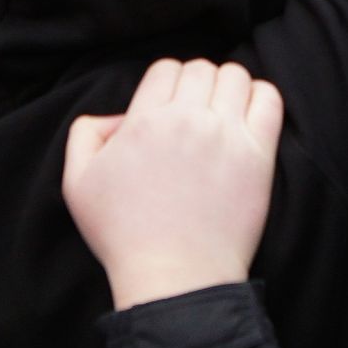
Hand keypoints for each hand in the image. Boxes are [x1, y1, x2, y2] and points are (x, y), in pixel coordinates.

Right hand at [63, 58, 283, 310]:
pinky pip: (269, 99)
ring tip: (221, 115)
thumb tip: (113, 117)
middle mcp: (188, 120)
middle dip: (195, 85)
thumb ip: (84, 135)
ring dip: (227, 88)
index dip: (166, 84)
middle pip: (201, 69)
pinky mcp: (258, 156)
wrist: (175, 278)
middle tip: (193, 116)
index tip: (168, 109)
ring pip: (235, 76)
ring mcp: (227, 136)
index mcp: (145, 121)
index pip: (166, 68)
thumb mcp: (78, 183)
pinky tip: (248, 117)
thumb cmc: (123, 236)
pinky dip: (260, 96)